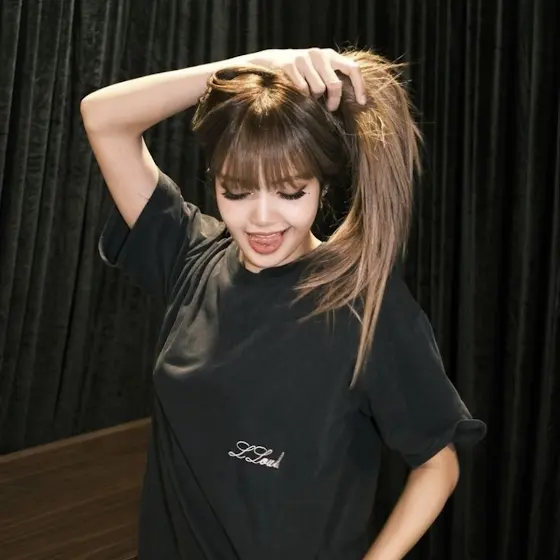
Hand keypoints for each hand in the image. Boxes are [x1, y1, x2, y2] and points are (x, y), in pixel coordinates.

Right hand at [250, 48, 366, 110]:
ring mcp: (303, 58)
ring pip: (318, 90)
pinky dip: (302, 97)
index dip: (360, 87)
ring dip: (314, 98)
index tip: (362, 103)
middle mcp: (318, 54)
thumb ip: (333, 78)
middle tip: (330, 109)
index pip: (352, 68)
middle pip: (335, 85)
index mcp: (329, 55)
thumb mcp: (319, 70)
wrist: (271, 61)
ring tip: (308, 96)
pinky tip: (297, 93)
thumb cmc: (301, 73)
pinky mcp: (289, 65)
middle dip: (334, 101)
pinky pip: (303, 90)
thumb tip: (355, 101)